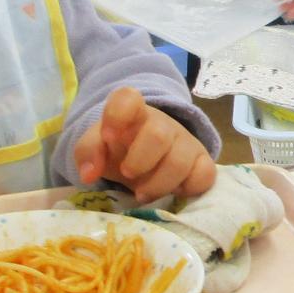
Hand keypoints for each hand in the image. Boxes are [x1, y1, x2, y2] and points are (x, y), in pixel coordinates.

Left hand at [74, 87, 217, 203]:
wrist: (146, 158)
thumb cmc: (121, 150)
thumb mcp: (97, 148)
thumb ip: (88, 153)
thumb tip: (89, 174)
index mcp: (133, 112)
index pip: (127, 98)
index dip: (117, 115)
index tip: (108, 136)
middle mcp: (162, 123)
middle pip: (158, 135)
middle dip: (140, 161)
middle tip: (128, 174)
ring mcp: (185, 142)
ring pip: (180, 162)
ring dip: (159, 185)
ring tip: (143, 194)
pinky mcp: (203, 162)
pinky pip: (205, 175)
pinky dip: (188, 189)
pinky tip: (174, 193)